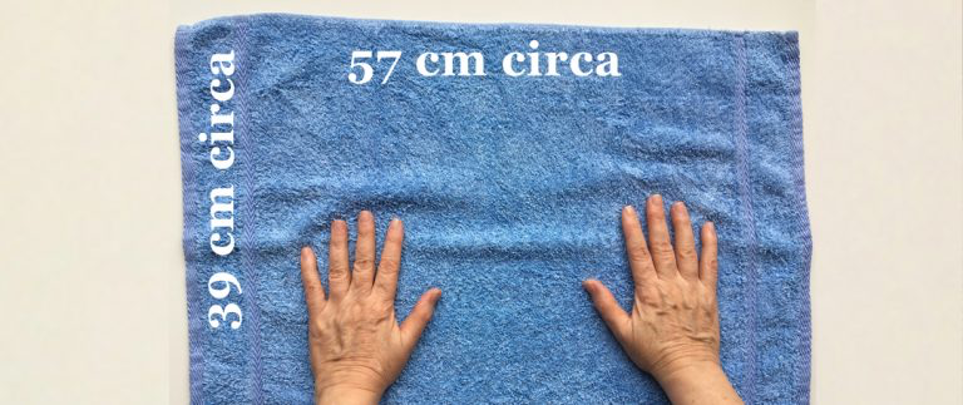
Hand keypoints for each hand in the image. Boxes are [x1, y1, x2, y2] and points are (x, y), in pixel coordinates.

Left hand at [300, 211, 440, 404]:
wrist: (349, 388)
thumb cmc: (380, 368)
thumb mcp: (406, 343)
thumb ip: (421, 314)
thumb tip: (436, 291)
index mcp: (382, 305)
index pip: (390, 267)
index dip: (392, 243)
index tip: (394, 222)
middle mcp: (359, 301)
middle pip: (363, 261)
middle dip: (364, 235)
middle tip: (364, 213)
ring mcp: (337, 307)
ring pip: (337, 269)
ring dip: (338, 244)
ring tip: (338, 222)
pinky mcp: (318, 316)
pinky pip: (312, 288)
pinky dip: (308, 269)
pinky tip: (306, 251)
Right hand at [584, 195, 741, 404]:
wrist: (687, 368)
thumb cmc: (653, 352)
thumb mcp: (623, 332)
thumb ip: (606, 305)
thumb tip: (588, 282)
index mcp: (648, 292)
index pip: (639, 254)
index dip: (632, 230)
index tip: (628, 210)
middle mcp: (671, 285)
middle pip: (662, 245)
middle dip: (657, 219)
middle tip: (654, 197)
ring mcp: (692, 288)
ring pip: (687, 250)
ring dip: (682, 225)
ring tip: (678, 205)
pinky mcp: (709, 294)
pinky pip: (711, 265)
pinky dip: (710, 245)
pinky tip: (708, 227)